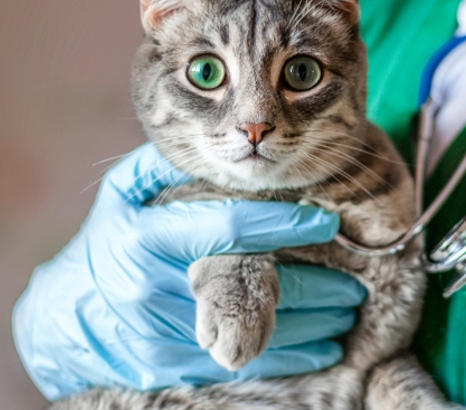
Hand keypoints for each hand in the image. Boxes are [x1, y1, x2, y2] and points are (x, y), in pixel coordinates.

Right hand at [12, 143, 365, 400]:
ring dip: (312, 325)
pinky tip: (322, 348)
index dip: (283, 223)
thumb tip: (211, 143)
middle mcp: (159, 288)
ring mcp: (166, 335)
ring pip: (259, 333)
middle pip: (257, 288)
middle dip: (317, 286)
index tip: (326, 222)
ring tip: (347, 312)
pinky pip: (242, 363)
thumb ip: (163, 166)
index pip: (230, 228)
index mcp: (150, 238)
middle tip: (355, 282)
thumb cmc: (107, 244)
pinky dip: (289, 357)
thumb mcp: (123, 196)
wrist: (66, 317)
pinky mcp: (171, 368)